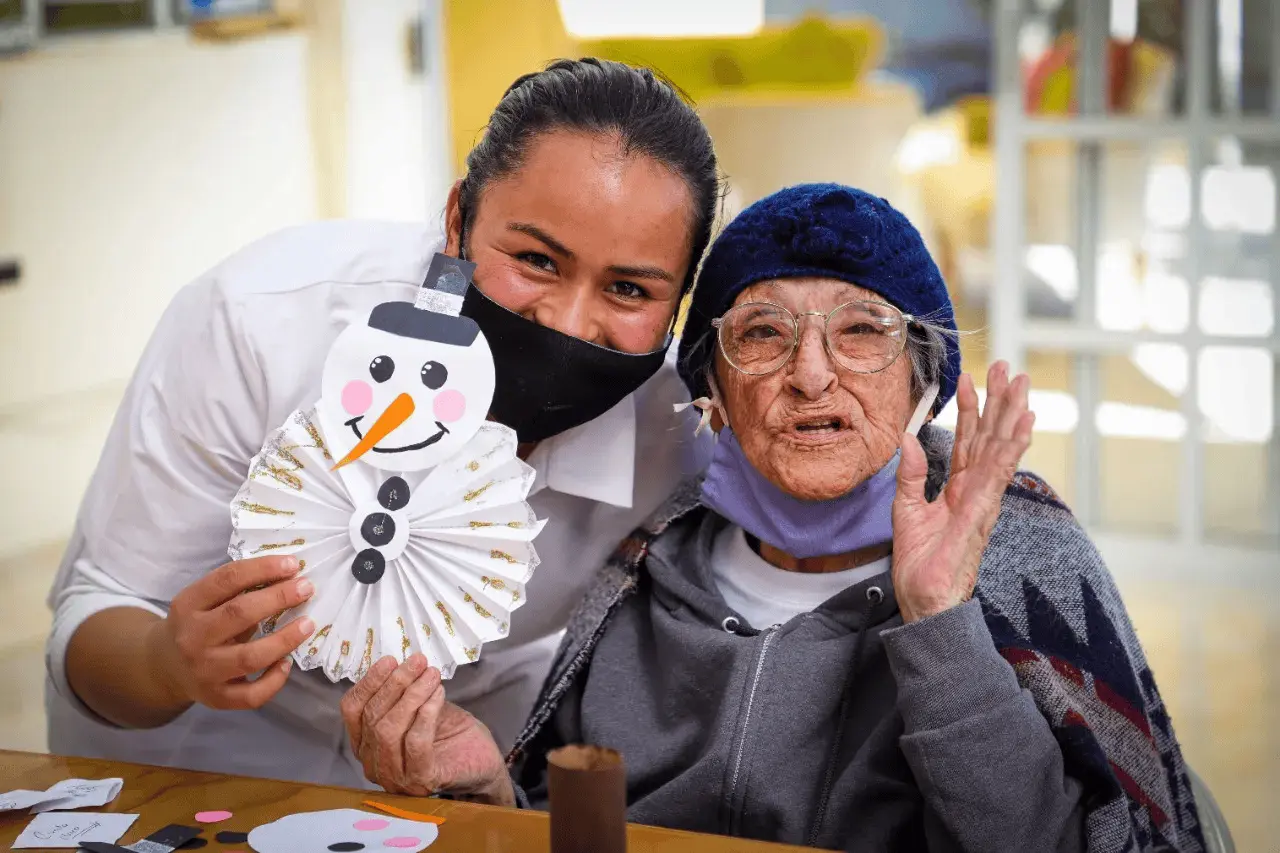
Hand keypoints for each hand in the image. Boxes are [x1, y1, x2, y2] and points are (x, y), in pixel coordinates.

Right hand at [145, 555, 315, 710]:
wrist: (165, 667)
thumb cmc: (198, 625)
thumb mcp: (203, 601)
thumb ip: (236, 590)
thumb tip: (288, 576)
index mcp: (188, 605)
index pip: (227, 580)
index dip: (262, 569)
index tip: (292, 564)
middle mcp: (193, 638)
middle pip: (239, 614)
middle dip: (278, 598)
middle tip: (306, 588)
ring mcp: (204, 671)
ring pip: (249, 657)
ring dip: (284, 639)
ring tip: (308, 625)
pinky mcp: (216, 698)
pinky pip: (251, 695)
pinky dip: (274, 680)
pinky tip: (287, 663)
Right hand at [340, 655, 513, 806]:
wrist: (482, 762)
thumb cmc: (450, 734)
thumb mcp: (421, 706)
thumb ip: (404, 692)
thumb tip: (401, 663)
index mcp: (367, 745)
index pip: (352, 711)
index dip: (369, 682)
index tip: (390, 660)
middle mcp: (374, 765)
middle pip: (372, 718)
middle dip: (395, 683)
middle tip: (417, 662)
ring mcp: (396, 777)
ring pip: (389, 730)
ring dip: (411, 695)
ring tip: (431, 674)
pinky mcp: (421, 780)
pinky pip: (415, 743)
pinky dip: (426, 714)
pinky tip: (438, 694)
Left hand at [892, 362, 1034, 622]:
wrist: (923, 602)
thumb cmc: (919, 565)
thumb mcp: (905, 510)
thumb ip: (911, 474)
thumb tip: (907, 439)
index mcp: (958, 489)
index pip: (967, 441)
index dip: (969, 409)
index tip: (968, 378)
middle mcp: (976, 491)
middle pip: (990, 437)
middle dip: (999, 401)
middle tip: (1007, 367)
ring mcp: (983, 501)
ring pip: (1000, 449)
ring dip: (1012, 414)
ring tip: (1020, 383)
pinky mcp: (982, 513)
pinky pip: (998, 474)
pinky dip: (1012, 448)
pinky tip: (1024, 425)